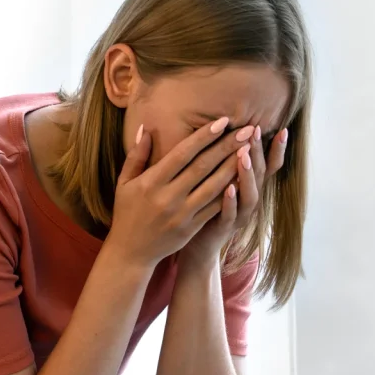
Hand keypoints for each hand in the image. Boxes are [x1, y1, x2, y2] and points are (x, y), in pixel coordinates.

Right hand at [104, 117, 252, 267]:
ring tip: (250, 150)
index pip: (182, 154)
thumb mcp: (124, 183)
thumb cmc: (126, 213)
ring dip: (234, 167)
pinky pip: (214, 207)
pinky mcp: (191, 228)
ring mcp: (181, 214)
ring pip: (213, 186)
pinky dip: (230, 192)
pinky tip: (243, 178)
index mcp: (151, 182)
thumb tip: (145, 128)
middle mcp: (168, 197)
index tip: (223, 122)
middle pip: (203, 167)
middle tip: (247, 130)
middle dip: (227, 146)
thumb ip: (136, 156)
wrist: (130, 252)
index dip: (204, 137)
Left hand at [181, 124, 289, 267]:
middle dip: (259, 152)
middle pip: (260, 175)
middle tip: (255, 131)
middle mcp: (250, 201)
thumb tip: (231, 129)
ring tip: (243, 156)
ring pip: (250, 196)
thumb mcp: (222, 181)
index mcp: (251, 187)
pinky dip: (230, 202)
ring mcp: (239, 216)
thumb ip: (229, 160)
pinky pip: (230, 215)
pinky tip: (228, 188)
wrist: (199, 244)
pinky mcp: (224, 228)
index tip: (283, 129)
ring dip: (247, 175)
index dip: (278, 150)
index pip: (269, 166)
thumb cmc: (209, 206)